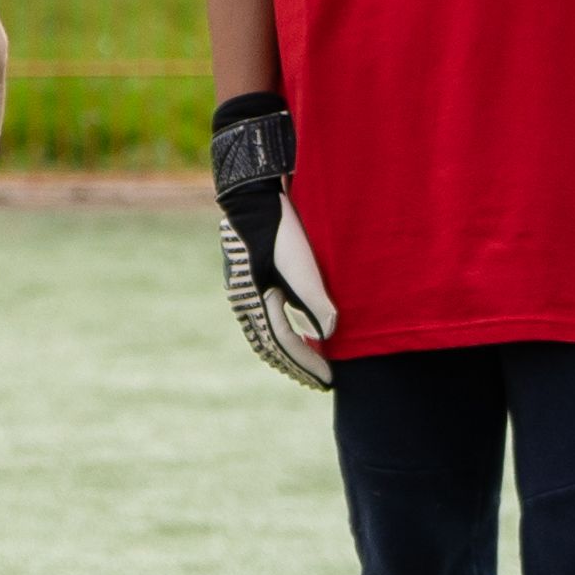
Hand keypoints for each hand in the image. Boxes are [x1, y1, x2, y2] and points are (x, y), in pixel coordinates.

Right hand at [210, 90, 335, 388]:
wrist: (255, 192)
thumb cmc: (280, 230)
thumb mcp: (302, 268)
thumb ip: (316, 303)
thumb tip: (329, 335)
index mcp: (255, 303)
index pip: (284, 346)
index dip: (308, 366)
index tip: (329, 382)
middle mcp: (245, 300)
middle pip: (270, 345)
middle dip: (295, 365)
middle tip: (318, 379)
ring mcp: (245, 287)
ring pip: (266, 330)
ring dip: (287, 349)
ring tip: (308, 359)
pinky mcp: (252, 274)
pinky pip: (266, 313)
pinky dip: (282, 327)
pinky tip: (298, 324)